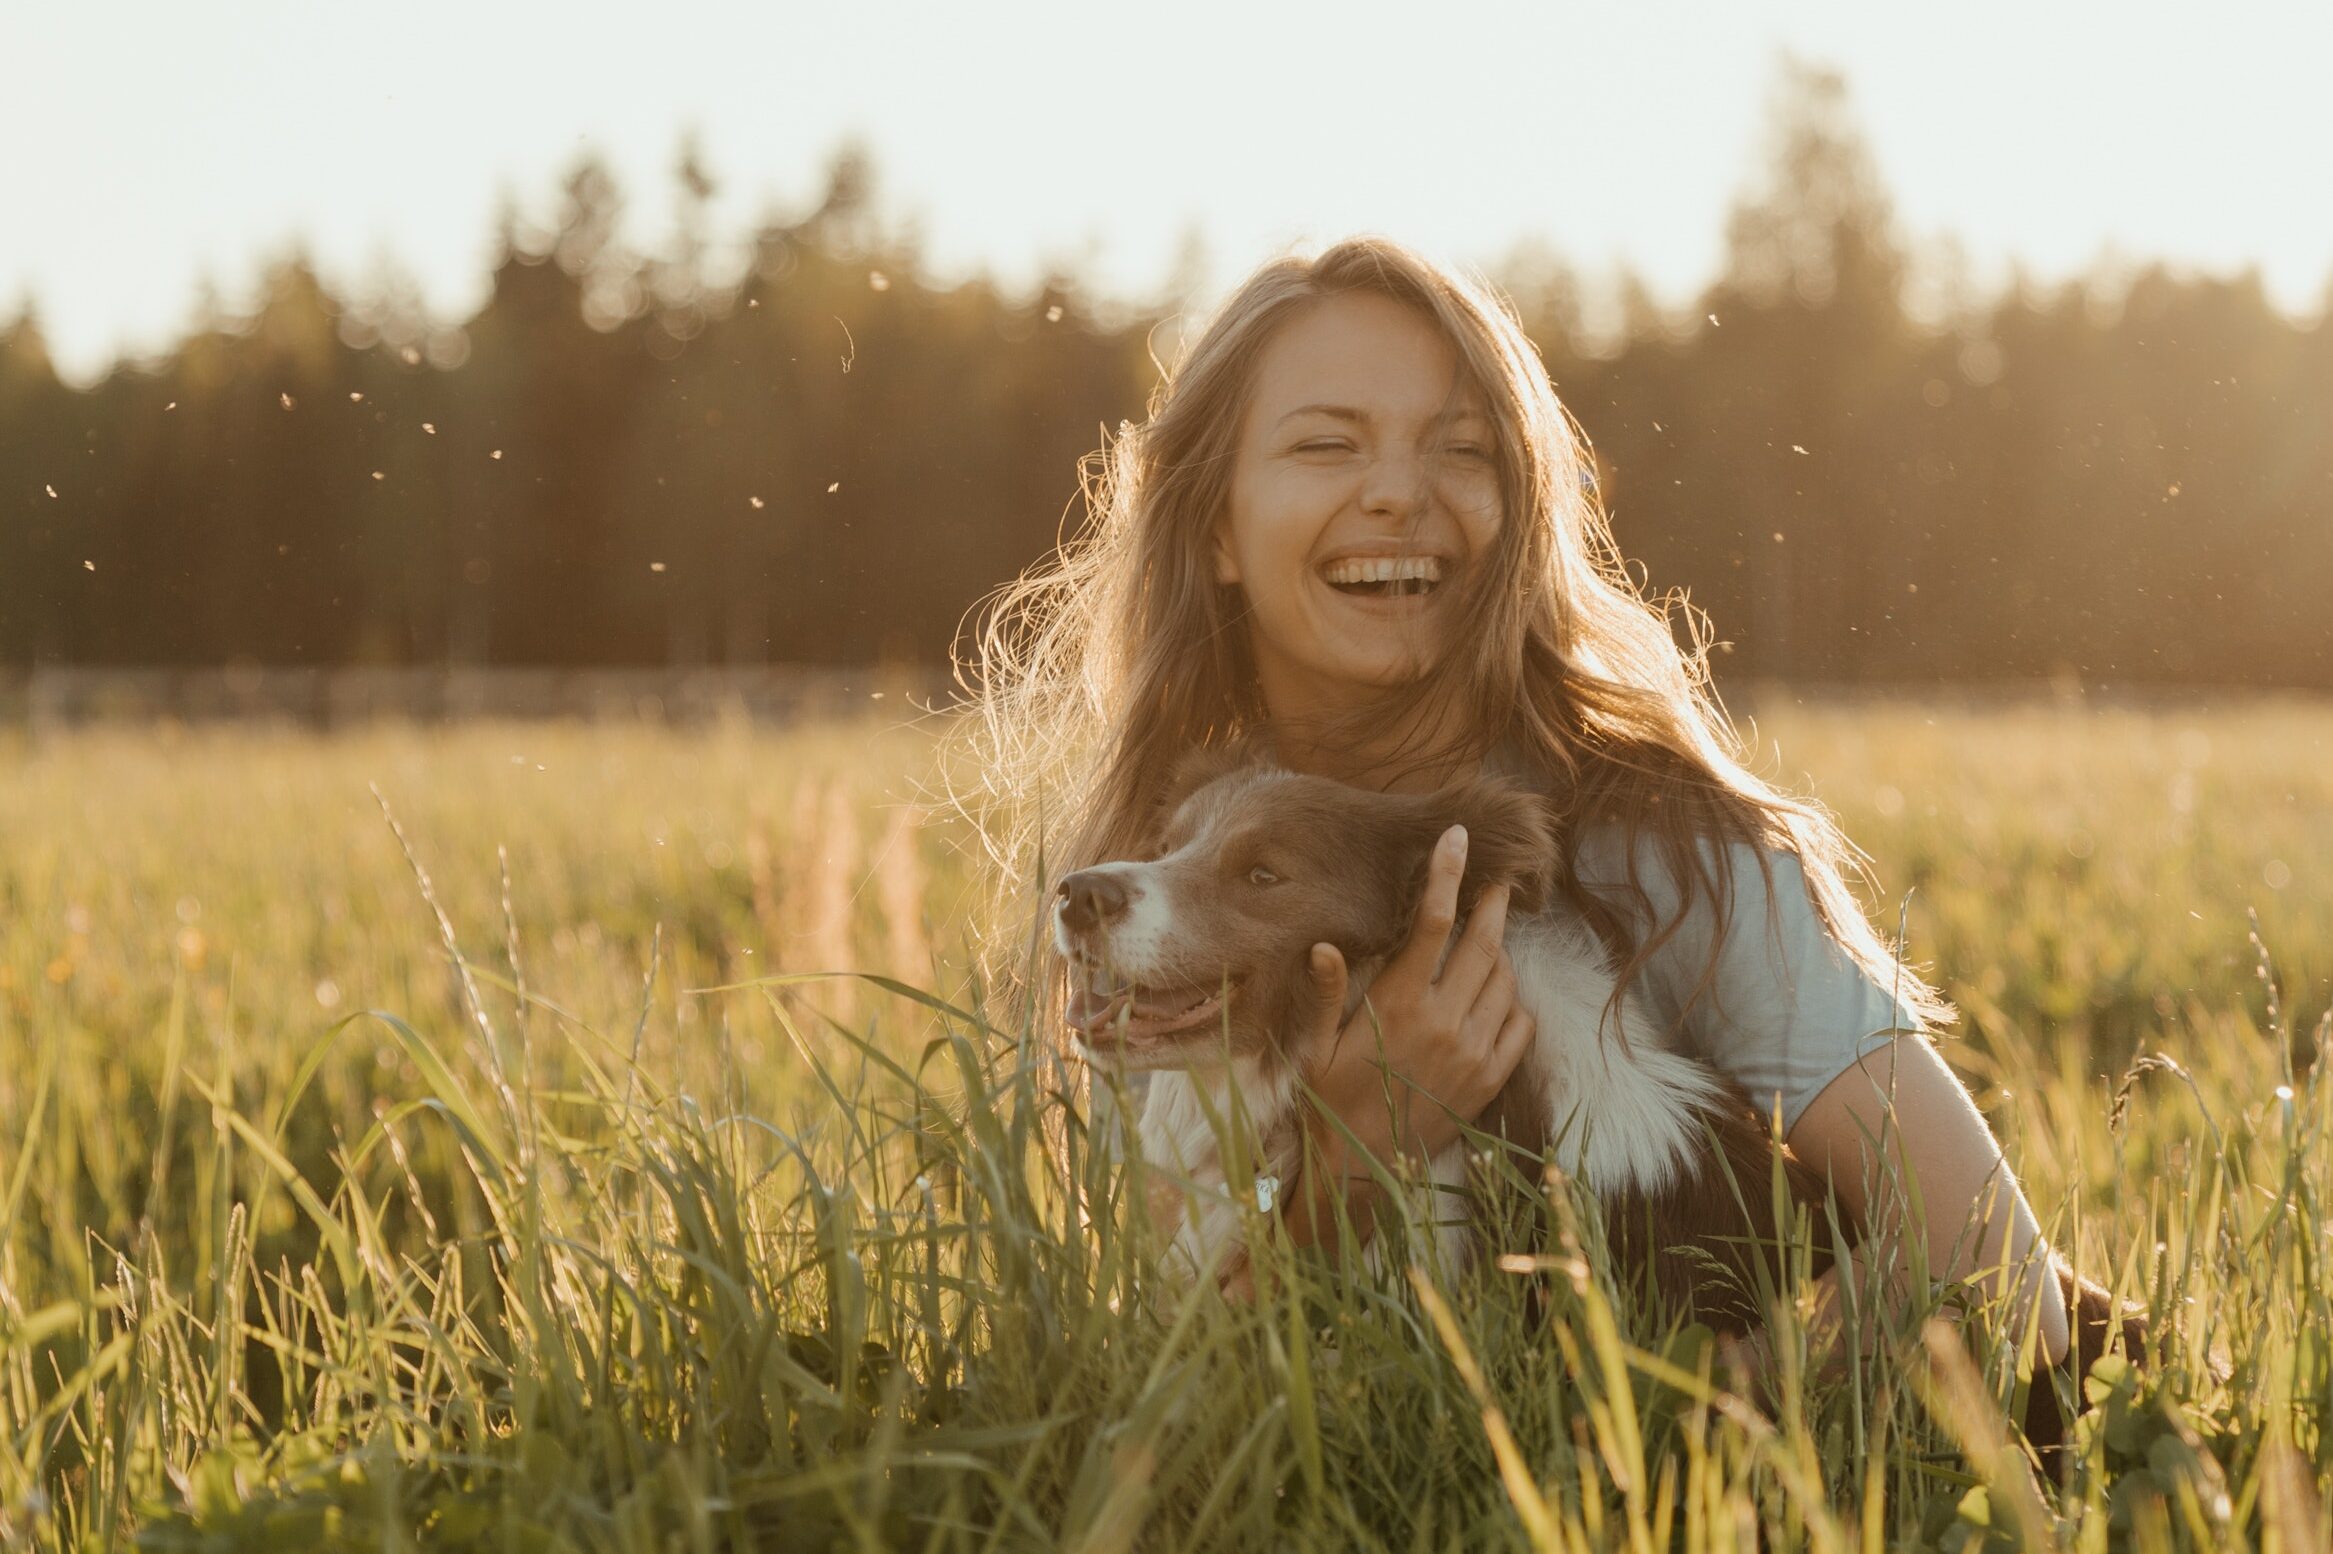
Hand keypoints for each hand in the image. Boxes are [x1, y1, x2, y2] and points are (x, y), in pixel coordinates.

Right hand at [1302, 825, 1536, 1168]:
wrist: (1361, 1171)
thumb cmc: (1329, 1101)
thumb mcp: (1315, 1047)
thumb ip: (1326, 993)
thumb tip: (1323, 945)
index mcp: (1396, 1006)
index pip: (1432, 924)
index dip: (1448, 876)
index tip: (1459, 839)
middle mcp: (1442, 1023)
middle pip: (1482, 943)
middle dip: (1492, 903)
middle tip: (1497, 881)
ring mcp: (1472, 1053)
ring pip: (1505, 981)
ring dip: (1499, 954)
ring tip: (1485, 944)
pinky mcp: (1489, 1080)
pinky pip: (1519, 1025)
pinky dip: (1513, 1003)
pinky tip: (1494, 998)